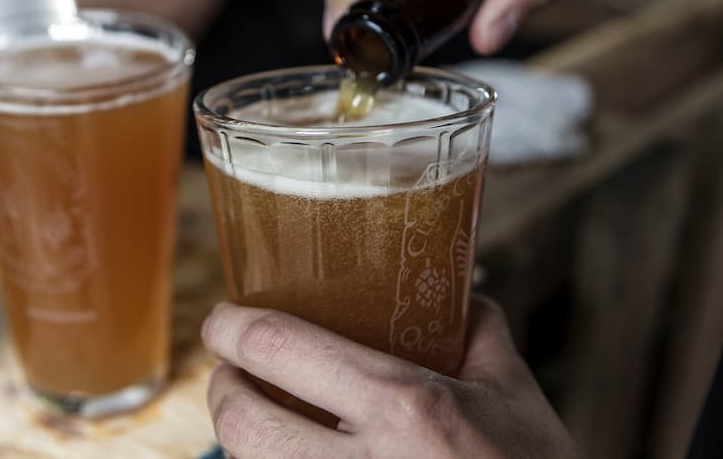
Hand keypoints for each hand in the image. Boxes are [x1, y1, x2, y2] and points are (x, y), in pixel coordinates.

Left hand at [202, 296, 580, 457]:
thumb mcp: (514, 395)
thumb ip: (479, 332)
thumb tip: (456, 294)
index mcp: (406, 407)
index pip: (279, 348)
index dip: (231, 328)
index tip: (222, 319)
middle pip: (241, 423)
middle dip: (223, 389)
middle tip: (234, 370)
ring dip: (242, 436)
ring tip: (262, 413)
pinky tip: (294, 453)